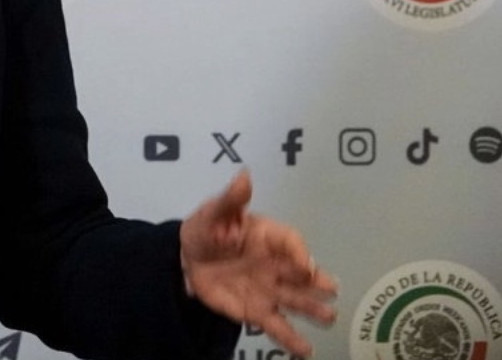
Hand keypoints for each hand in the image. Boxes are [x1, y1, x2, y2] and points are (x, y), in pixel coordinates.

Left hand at [180, 170, 337, 356]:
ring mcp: (270, 290)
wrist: (186, 258)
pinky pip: (277, 326)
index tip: (303, 265)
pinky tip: (305, 351)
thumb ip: (230, 198)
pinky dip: (292, 340)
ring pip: (297, 301)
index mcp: (269, 237)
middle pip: (302, 274)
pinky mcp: (257, 311)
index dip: (298, 253)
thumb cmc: (207, 229)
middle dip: (317, 283)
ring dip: (313, 309)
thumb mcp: (215, 211)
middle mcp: (277, 265)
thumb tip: (243, 175)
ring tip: (328, 319)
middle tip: (331, 291)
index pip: (290, 242)